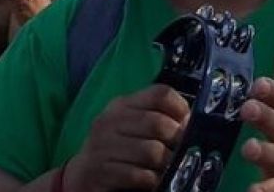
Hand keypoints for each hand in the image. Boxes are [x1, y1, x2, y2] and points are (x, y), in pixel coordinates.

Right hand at [65, 85, 189, 191]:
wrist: (82, 174)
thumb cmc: (119, 148)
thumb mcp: (135, 126)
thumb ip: (160, 118)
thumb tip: (191, 123)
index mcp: (122, 104)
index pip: (160, 93)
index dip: (180, 108)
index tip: (187, 123)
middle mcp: (109, 121)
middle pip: (158, 124)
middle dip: (177, 140)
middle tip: (181, 151)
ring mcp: (101, 146)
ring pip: (152, 151)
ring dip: (166, 164)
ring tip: (168, 168)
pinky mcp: (98, 171)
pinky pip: (139, 175)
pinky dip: (153, 180)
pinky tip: (153, 180)